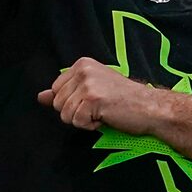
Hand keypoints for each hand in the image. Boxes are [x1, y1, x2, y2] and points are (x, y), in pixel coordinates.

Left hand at [38, 56, 159, 133]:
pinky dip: (90, 126)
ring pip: (65, 114)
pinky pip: (77, 122)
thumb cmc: (124, 101)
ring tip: (102, 113)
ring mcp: (88, 83)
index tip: (92, 102)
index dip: (71, 103)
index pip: (56, 90)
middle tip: (98, 109)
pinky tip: (105, 118)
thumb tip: (40, 97)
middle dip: (75, 113)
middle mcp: (83, 70)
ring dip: (83, 121)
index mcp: (82, 64)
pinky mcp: (93, 98)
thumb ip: (65, 93)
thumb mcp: (91, 91)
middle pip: (57, 103)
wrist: (150, 108)